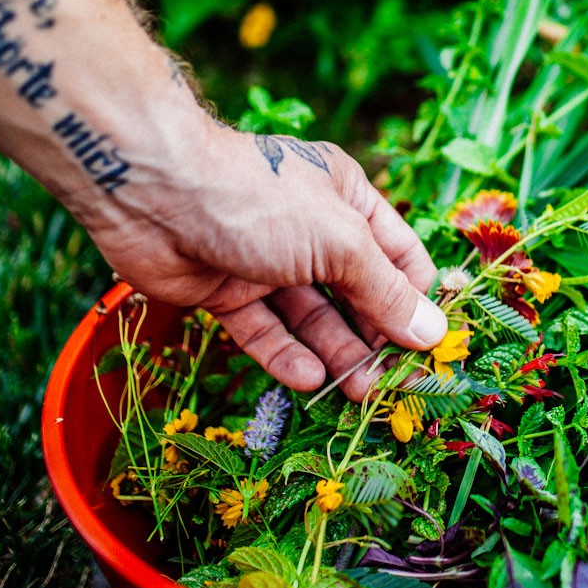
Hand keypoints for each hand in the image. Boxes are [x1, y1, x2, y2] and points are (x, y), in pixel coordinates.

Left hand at [82, 120, 447, 401]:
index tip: (432, 349)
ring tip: (358, 393)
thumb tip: (433, 331)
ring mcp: (266, 262)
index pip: (398, 255)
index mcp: (347, 199)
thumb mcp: (339, 241)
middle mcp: (310, 229)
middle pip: (356, 292)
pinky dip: (286, 356)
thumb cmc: (259, 199)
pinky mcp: (224, 291)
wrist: (154, 194)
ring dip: (336, 354)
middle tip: (394, 386)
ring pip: (311, 318)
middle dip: (377, 337)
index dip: (417, 299)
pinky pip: (264, 330)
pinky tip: (309, 380)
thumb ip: (384, 290)